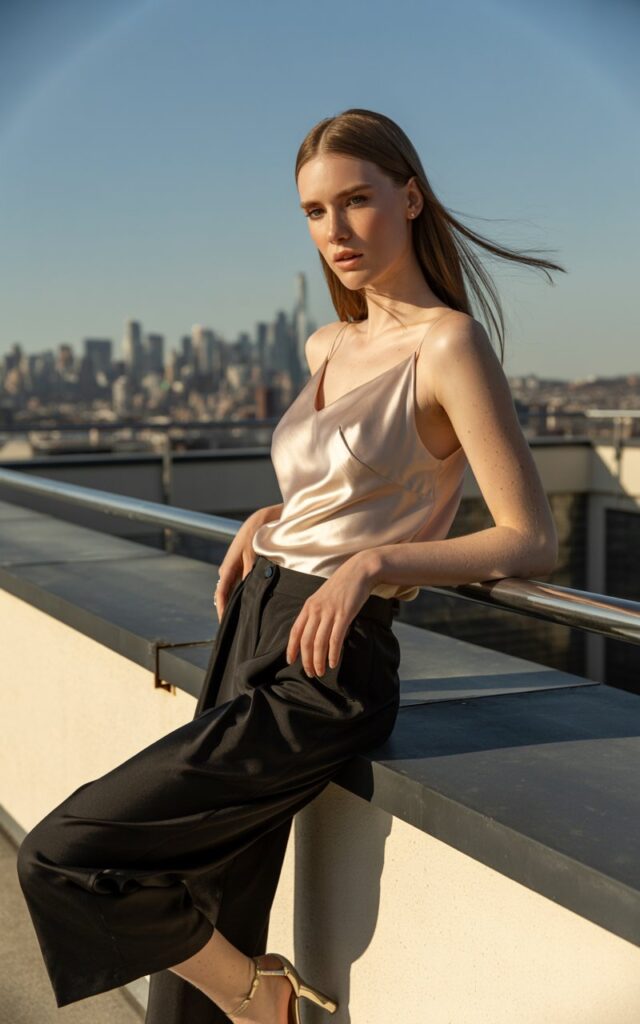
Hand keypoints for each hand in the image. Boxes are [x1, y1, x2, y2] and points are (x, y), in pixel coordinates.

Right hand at [215, 505, 279, 620]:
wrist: (262, 519)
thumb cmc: (256, 535)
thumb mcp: (253, 555)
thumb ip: (250, 573)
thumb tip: (248, 592)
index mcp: (227, 568)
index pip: (221, 594)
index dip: (222, 610)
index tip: (225, 624)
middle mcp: (228, 570)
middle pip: (227, 595)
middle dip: (231, 610)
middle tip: (238, 629)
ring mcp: (234, 569)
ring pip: (234, 591)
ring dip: (239, 603)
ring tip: (246, 620)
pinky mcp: (242, 567)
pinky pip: (241, 585)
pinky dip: (245, 594)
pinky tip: (254, 604)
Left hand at [285, 555, 376, 677]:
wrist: (359, 571)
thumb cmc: (342, 586)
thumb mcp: (323, 597)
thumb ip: (317, 612)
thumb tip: (313, 632)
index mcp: (309, 606)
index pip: (295, 631)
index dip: (291, 648)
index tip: (291, 661)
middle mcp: (316, 610)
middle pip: (306, 641)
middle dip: (306, 660)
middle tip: (310, 673)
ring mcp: (330, 612)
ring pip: (319, 643)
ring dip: (318, 661)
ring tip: (320, 672)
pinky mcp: (344, 614)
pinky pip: (335, 638)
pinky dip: (333, 654)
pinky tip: (333, 663)